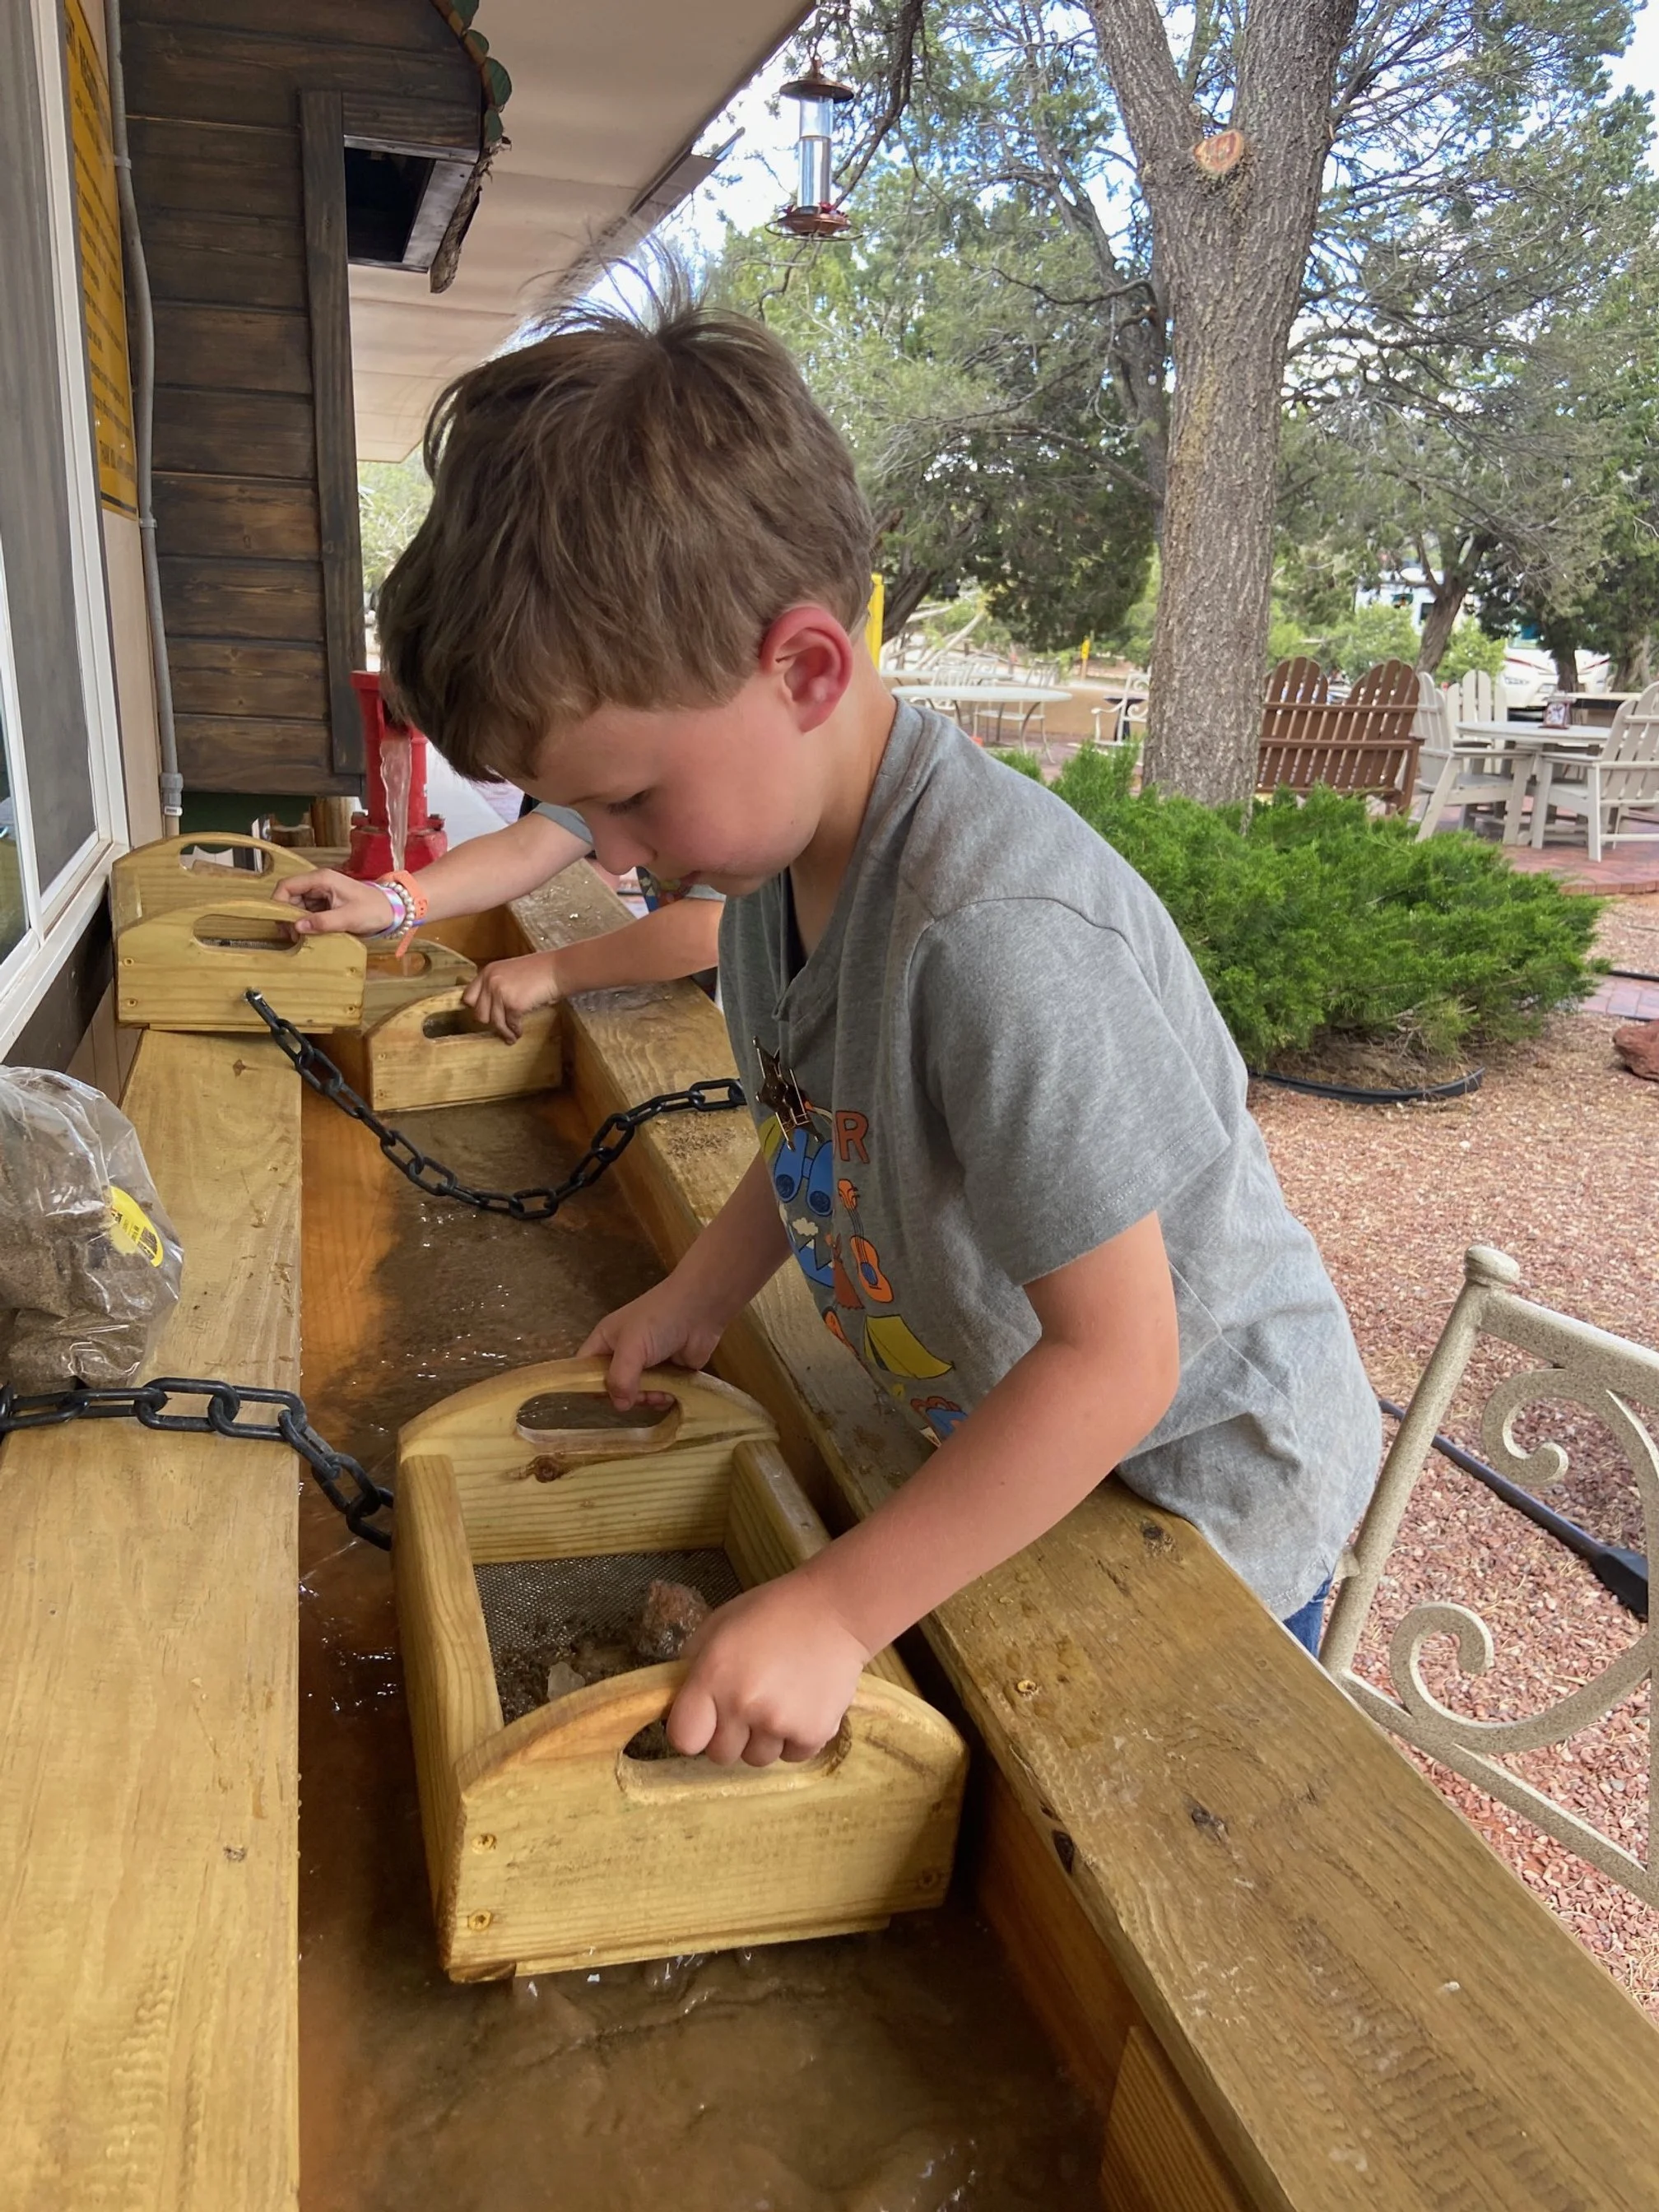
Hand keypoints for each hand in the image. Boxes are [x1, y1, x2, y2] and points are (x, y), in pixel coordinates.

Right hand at [271, 869, 394, 936]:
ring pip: (298, 906)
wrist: (391, 911)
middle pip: (290, 897)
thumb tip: (297, 927)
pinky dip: (306, 922)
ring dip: (297, 921)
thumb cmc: (373, 910)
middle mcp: (318, 883)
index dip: (278, 902)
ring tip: (301, 938)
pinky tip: (310, 934)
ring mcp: (322, 893)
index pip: (287, 886)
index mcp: (321, 880)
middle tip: (292, 936)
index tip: (280, 922)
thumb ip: (322, 922)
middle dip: (288, 915)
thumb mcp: (348, 918)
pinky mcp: (326, 903)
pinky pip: (309, 912)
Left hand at [462, 949, 560, 1041]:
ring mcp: (501, 993)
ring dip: (504, 1031)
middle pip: (478, 1013)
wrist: (558, 969)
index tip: (484, 1016)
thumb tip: (491, 1007)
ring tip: (510, 1036)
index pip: (468, 996)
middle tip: (499, 1026)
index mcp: (487, 972)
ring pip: (495, 1022)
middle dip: (489, 1022)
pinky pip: (511, 1024)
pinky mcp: (514, 1005)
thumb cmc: (540, 970)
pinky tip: (519, 1032)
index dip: (476, 1008)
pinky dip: (516, 1031)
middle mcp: (490, 981)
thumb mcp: (510, 971)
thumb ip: (497, 984)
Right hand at [578, 1270, 730, 1407]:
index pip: (583, 1368)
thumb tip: (620, 1406)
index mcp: (606, 1341)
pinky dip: (663, 1398)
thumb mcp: (631, 1346)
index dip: (586, 1384)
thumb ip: (620, 1377)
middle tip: (639, 1394)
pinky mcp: (669, 1373)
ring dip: (647, 1399)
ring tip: (660, 1392)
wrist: (701, 1309)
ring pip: (636, 1395)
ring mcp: (647, 1365)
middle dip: (624, 1396)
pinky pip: (658, 1396)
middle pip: (612, 1387)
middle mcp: (623, 1354)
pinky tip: (672, 1392)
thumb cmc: (659, 1320)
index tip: (602, 1397)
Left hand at [667, 1574, 870, 1765]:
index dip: (693, 1730)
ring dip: (763, 1739)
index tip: (705, 1717)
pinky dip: (795, 1738)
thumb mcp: (719, 1626)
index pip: (684, 1739)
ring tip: (779, 1701)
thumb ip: (693, 1668)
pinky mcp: (814, 1733)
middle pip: (720, 1755)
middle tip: (747, 1705)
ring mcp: (780, 1723)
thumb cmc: (771, 1613)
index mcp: (713, 1676)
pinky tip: (801, 1705)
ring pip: (757, 1759)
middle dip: (729, 1735)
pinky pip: (792, 1756)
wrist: (834, 1610)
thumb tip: (679, 1704)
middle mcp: (743, 1705)